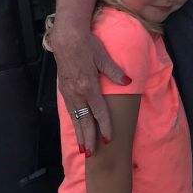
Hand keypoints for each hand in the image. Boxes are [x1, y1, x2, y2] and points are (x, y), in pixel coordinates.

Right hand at [53, 20, 126, 153]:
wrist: (67, 38)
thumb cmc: (88, 45)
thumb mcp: (103, 57)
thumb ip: (115, 72)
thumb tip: (128, 82)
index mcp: (88, 86)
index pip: (98, 111)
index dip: (104, 125)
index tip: (108, 139)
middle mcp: (76, 92)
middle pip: (83, 119)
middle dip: (88, 137)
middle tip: (91, 154)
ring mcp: (68, 92)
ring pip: (74, 117)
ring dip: (79, 133)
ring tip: (82, 147)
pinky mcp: (64, 89)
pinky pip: (69, 110)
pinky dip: (73, 122)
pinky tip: (76, 127)